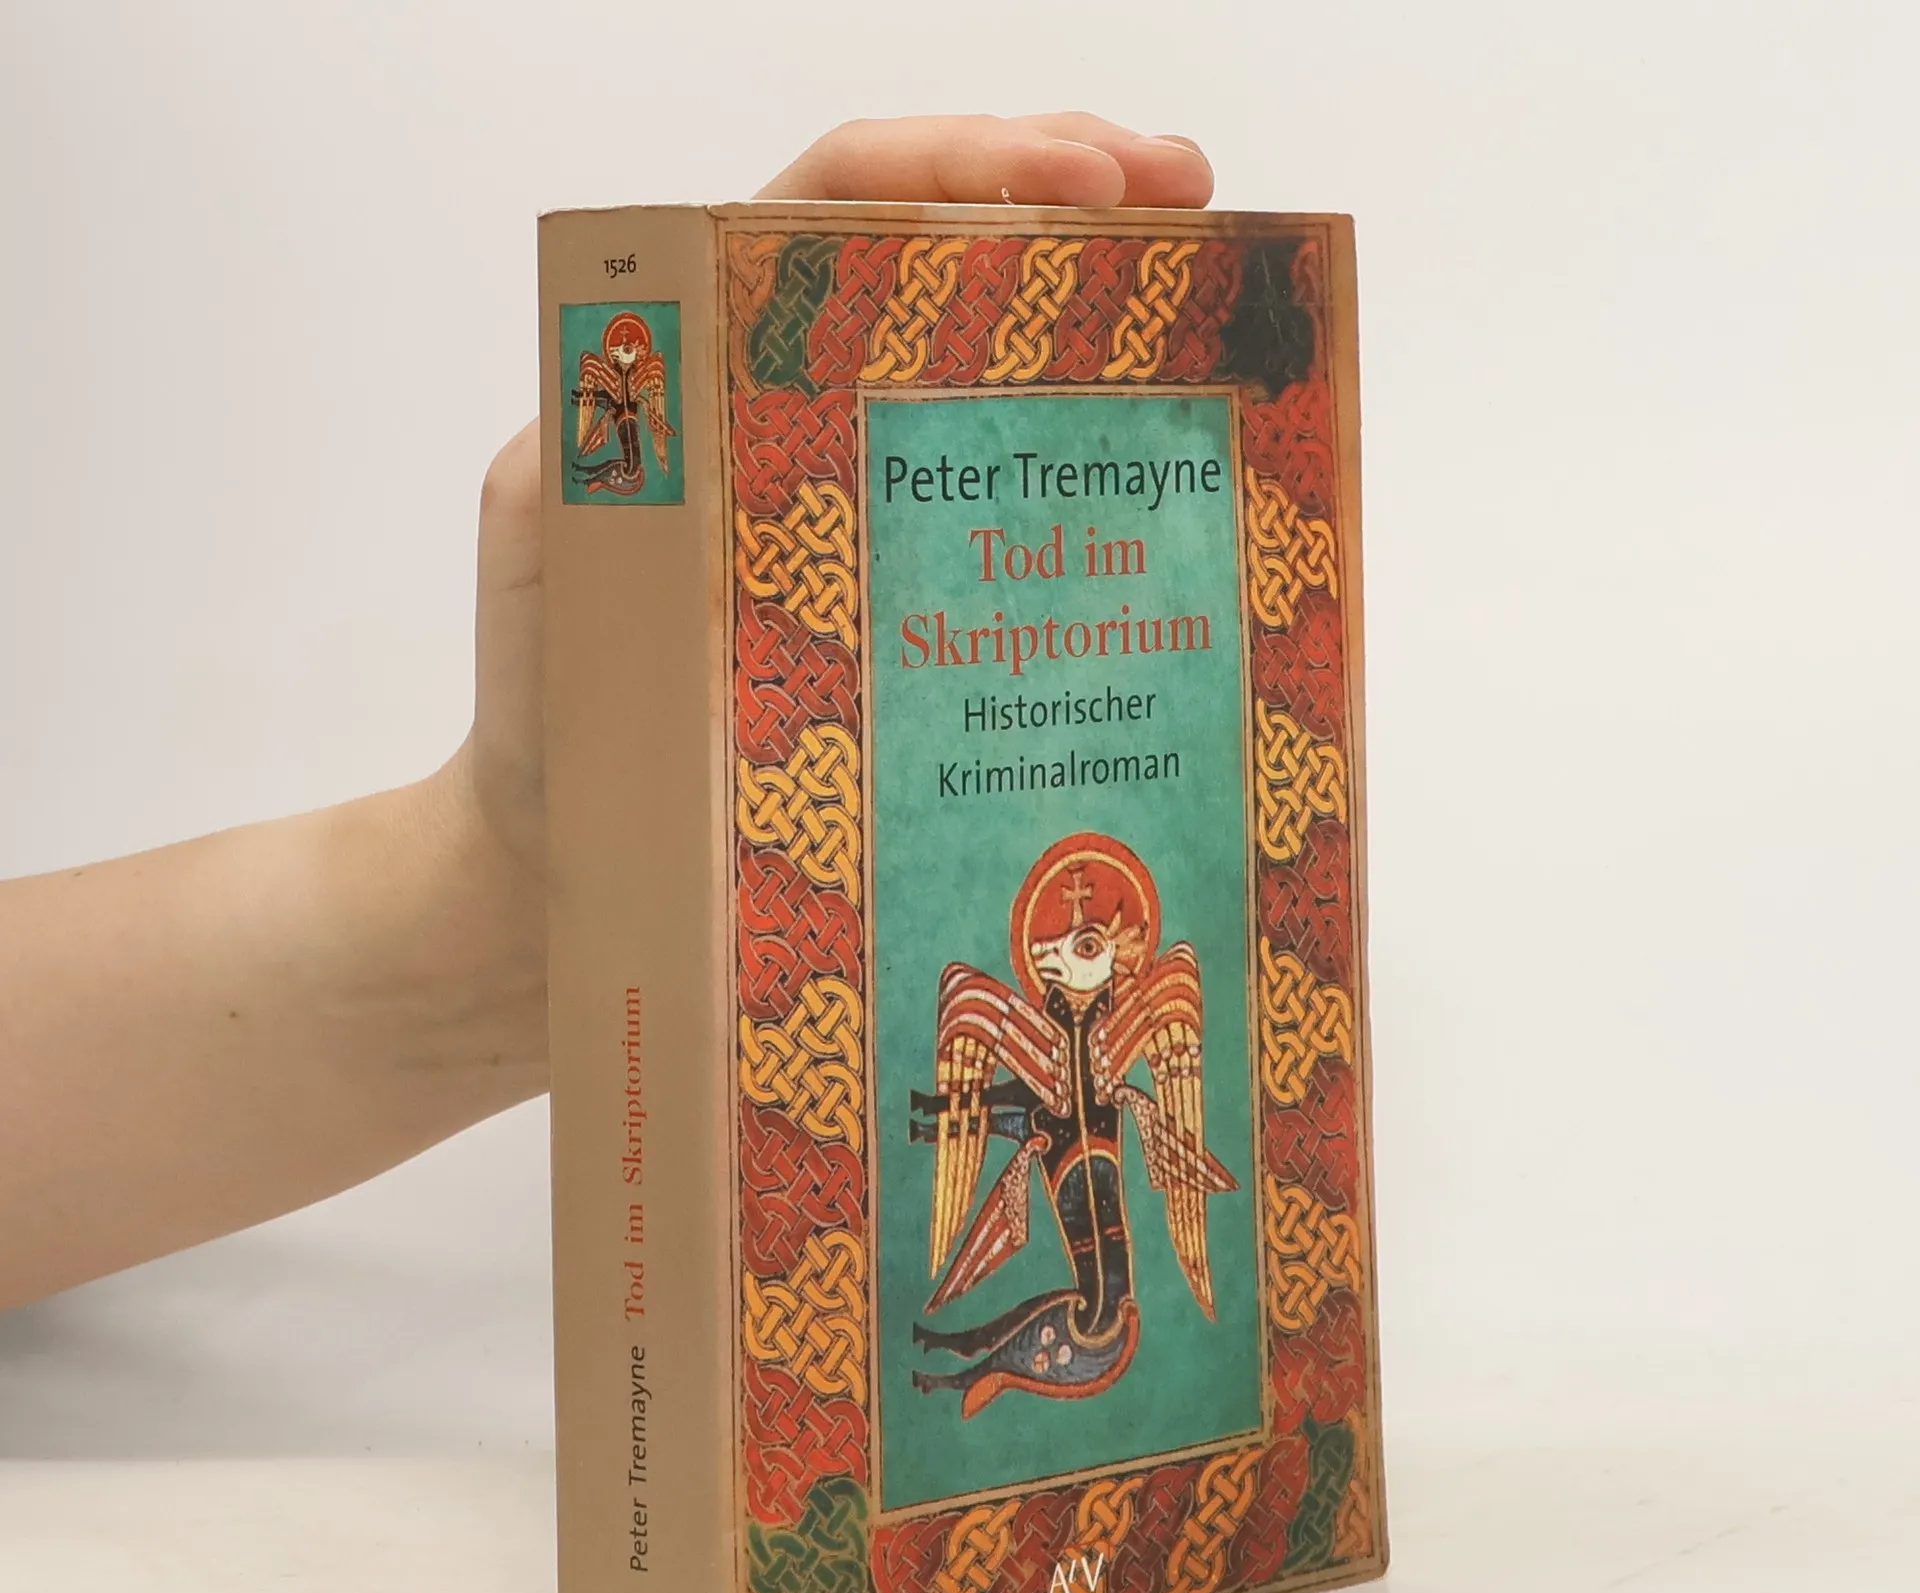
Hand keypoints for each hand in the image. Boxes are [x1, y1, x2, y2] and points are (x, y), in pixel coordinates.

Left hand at [450, 113, 1213, 900]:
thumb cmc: (548, 712)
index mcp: (705, 364)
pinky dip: (1073, 440)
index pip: (836, 204)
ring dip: (1089, 287)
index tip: (1093, 185)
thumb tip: (683, 364)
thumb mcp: (554, 545)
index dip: (964, 166)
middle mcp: (789, 402)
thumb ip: (604, 443)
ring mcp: (853, 490)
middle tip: (1190, 187)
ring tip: (1203, 269)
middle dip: (1065, 182)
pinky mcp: (893, 582)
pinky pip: (990, 488)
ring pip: (980, 347)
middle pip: (935, 239)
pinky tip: (1152, 437)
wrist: (571, 854)